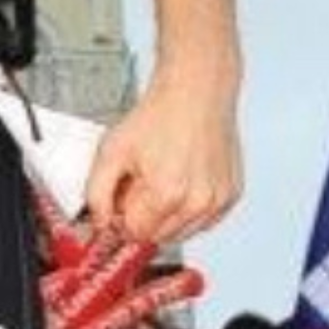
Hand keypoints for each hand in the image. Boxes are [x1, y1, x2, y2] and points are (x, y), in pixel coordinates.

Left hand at [85, 64, 240, 245]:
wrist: (195, 91)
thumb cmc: (159, 115)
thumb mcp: (111, 151)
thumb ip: (96, 195)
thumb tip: (101, 224)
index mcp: (167, 194)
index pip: (134, 233)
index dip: (122, 216)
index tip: (121, 199)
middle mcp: (198, 202)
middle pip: (158, 237)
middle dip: (143, 217)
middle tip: (140, 184)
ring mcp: (218, 200)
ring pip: (182, 233)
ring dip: (166, 216)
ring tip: (162, 179)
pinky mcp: (231, 195)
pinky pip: (203, 220)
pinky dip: (188, 208)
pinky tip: (181, 179)